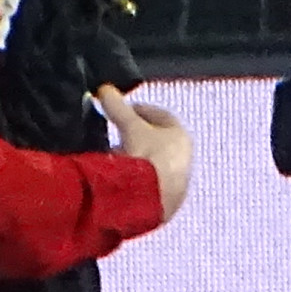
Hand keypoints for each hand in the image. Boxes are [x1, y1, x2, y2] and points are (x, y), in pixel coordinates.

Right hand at [98, 82, 193, 220]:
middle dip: (136, 135)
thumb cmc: (147, 155)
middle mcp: (185, 158)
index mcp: (182, 135)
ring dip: (135, 158)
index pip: (161, 116)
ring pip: (153, 164)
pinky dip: (135, 177)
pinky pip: (148, 183)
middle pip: (158, 141)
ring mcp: (177, 182)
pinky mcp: (166, 202)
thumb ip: (118, 107)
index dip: (139, 110)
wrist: (151, 199)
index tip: (122, 110)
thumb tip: (105, 89)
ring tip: (112, 157)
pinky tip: (118, 179)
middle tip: (115, 133)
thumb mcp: (130, 127)